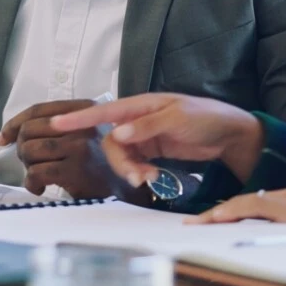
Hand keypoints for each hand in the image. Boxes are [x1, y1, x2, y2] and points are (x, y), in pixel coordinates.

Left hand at [0, 100, 116, 198]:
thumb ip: (52, 127)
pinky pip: (36, 172)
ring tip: (40, 174)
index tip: (3, 138)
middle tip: (32, 162)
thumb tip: (4, 136)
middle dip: (22, 149)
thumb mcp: (82, 134)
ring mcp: (80, 146)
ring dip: (28, 166)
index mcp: (84, 108)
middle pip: (30, 130)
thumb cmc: (99, 161)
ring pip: (30, 150)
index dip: (15, 123)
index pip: (38, 110)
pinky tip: (42, 187)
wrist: (125, 188)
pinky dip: (32, 183)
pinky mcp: (75, 169)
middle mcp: (83, 123)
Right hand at [49, 93, 264, 185]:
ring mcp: (145, 137)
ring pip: (123, 156)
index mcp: (141, 105)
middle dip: (119, 162)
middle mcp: (138, 120)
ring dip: (131, 170)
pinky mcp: (153, 152)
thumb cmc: (206, 116)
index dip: (79, 118)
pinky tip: (154, 178)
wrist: (230, 134)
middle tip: (136, 177)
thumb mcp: (178, 118)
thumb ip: (147, 126)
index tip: (55, 124)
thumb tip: (118, 134)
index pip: (104, 111)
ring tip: (149, 179)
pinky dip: (141, 173)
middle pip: (112, 143)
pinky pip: (136, 164)